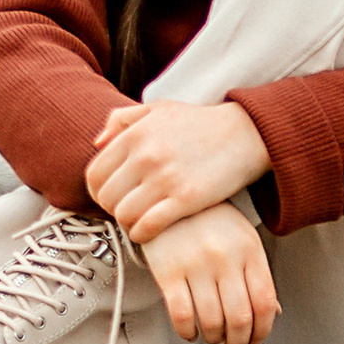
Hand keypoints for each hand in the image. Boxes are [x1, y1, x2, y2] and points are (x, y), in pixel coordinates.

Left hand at [88, 99, 269, 242]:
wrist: (248, 133)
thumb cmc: (202, 123)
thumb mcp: (158, 109)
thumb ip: (122, 119)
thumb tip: (97, 143)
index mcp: (134, 135)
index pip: (94, 174)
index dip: (97, 192)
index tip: (110, 198)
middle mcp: (145, 156)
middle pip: (106, 197)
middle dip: (112, 209)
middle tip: (126, 211)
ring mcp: (165, 178)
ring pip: (124, 214)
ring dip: (127, 224)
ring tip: (138, 222)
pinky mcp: (186, 198)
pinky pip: (148, 226)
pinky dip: (142, 234)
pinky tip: (149, 233)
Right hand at [141, 203, 279, 343]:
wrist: (167, 196)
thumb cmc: (209, 220)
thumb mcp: (242, 239)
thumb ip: (257, 273)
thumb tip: (273, 312)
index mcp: (249, 250)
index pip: (265, 303)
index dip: (263, 331)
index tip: (255, 340)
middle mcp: (225, 258)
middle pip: (240, 317)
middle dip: (238, 342)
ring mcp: (195, 264)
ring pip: (211, 320)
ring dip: (213, 338)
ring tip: (211, 337)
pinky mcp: (167, 270)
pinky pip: (181, 314)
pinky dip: (187, 331)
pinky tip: (189, 331)